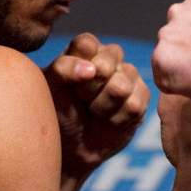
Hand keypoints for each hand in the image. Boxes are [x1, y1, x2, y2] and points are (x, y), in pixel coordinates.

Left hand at [45, 34, 150, 179]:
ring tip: (94, 112)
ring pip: (121, 85)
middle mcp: (108, 58)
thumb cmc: (57, 113)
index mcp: (84, 50)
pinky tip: (108, 121)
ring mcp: (128, 77)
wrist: (71, 148)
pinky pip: (134, 105)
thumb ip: (62, 68)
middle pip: (108, 60)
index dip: (78, 65)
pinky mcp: (141, 98)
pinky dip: (116, 119)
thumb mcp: (50, 88)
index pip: (88, 43)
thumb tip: (91, 69)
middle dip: (90, 87)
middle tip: (81, 99)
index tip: (69, 84)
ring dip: (102, 106)